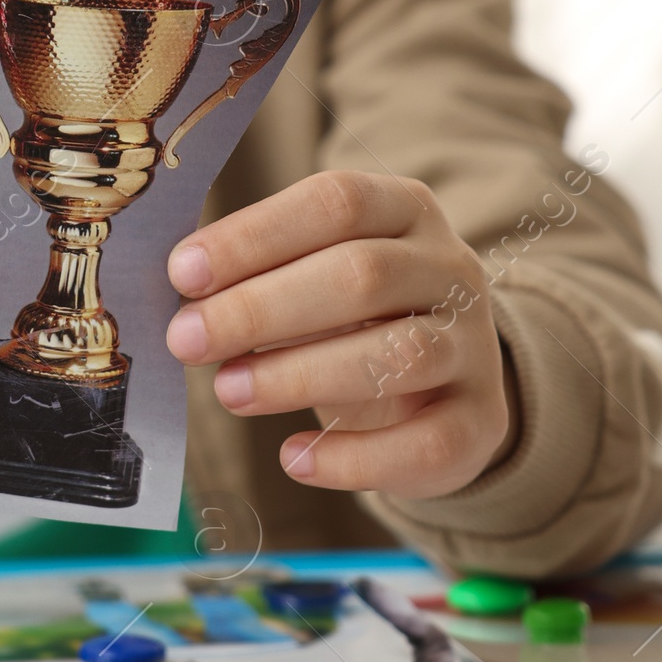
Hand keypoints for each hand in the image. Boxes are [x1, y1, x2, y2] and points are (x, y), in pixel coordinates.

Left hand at [165, 170, 513, 498]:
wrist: (443, 384)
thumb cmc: (355, 315)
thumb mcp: (316, 273)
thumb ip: (261, 272)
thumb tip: (179, 292)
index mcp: (405, 209)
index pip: (336, 202)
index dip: (256, 235)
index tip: (182, 272)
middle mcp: (451, 269)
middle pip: (361, 274)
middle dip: (260, 308)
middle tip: (187, 338)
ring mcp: (475, 346)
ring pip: (399, 355)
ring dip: (298, 375)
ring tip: (227, 391)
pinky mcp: (482, 422)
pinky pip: (425, 444)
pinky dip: (352, 458)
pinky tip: (292, 458)